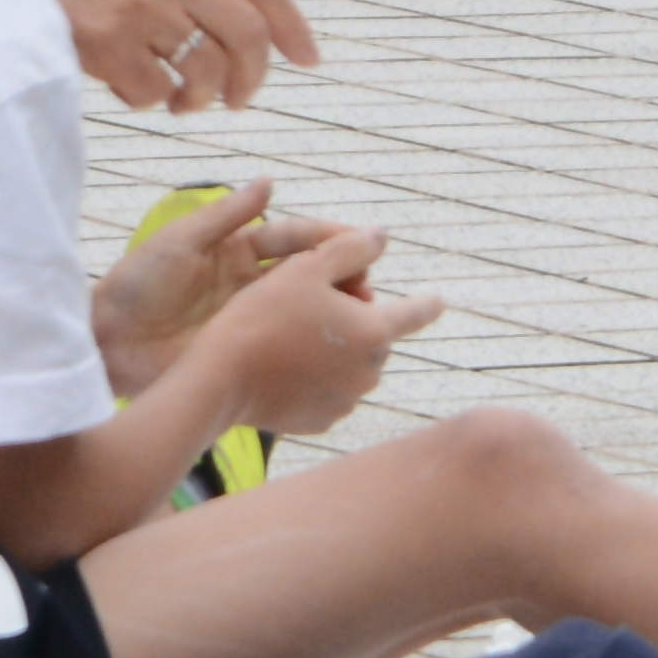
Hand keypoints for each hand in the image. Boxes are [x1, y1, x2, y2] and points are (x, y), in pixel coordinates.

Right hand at [0, 0, 317, 113]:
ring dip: (201, 97)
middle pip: (247, 36)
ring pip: (205, 71)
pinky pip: (152, 91)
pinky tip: (137, 90)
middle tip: (239, 98)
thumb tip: (244, 26)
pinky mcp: (106, 42)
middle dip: (253, 78)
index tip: (308, 58)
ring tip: (184, 100)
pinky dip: (151, 100)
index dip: (293, 27)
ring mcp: (139, 6)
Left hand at [94, 176, 347, 393]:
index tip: (364, 241)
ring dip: (334, 313)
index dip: (328, 239)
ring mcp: (248, 320)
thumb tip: (271, 181)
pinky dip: (312, 348)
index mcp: (237, 250)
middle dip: (342, 277)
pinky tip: (335, 354)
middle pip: (308, 275)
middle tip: (369, 288)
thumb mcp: (180, 241)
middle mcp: (249, 283)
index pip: (294, 238)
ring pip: (304, 311)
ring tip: (364, 320)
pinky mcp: (243, 352)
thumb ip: (226, 214)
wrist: (105, 342)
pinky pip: (285, 346)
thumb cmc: (135, 285)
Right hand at [209, 232, 442, 440]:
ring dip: (335, 351)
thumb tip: (381, 237)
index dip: (426, 303)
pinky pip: (327, 392)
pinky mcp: (320, 421)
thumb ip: (351, 248)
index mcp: (374, 331)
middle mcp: (369, 371)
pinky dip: (314, 379)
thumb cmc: (262, 314)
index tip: (438, 302)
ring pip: (350, 366)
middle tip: (310, 306)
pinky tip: (284, 367)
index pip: (415, 313)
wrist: (220, 377)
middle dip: (354, 320)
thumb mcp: (305, 267)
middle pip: (373, 337)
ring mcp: (346, 400)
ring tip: (290, 337)